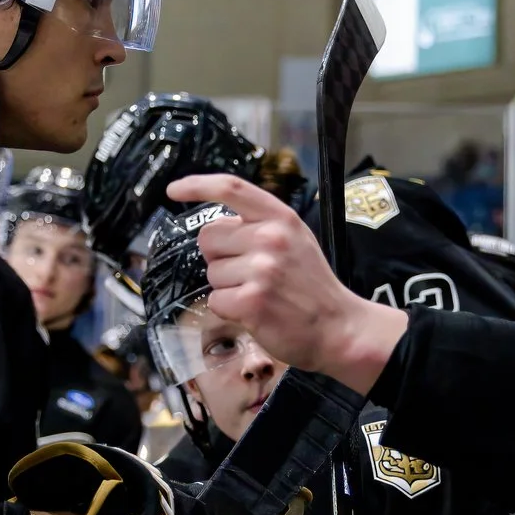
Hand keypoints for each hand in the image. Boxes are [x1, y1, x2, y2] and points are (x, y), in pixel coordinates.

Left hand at [167, 173, 409, 392]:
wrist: (339, 328)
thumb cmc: (312, 287)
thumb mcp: (296, 240)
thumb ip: (261, 226)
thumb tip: (218, 226)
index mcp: (280, 218)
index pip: (231, 188)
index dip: (197, 185)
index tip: (174, 190)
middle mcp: (271, 238)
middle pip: (208, 237)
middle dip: (220, 257)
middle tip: (250, 273)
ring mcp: (261, 269)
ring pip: (211, 272)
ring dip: (228, 287)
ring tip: (260, 294)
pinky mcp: (252, 301)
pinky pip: (216, 300)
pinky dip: (230, 310)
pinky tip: (256, 312)